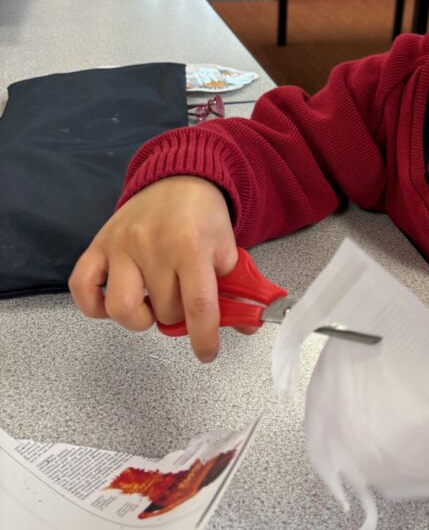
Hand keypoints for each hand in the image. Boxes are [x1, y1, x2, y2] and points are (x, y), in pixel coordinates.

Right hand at [68, 176, 237, 361]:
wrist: (179, 177)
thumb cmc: (204, 215)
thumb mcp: (229, 248)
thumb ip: (236, 288)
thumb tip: (244, 327)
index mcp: (191, 246)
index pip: (198, 306)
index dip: (204, 338)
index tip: (207, 353)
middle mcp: (153, 246)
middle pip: (163, 310)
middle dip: (177, 316)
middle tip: (183, 300)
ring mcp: (122, 246)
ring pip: (122, 308)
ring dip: (140, 318)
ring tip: (151, 305)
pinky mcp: (99, 245)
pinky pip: (83, 287)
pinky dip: (95, 306)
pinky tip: (113, 303)